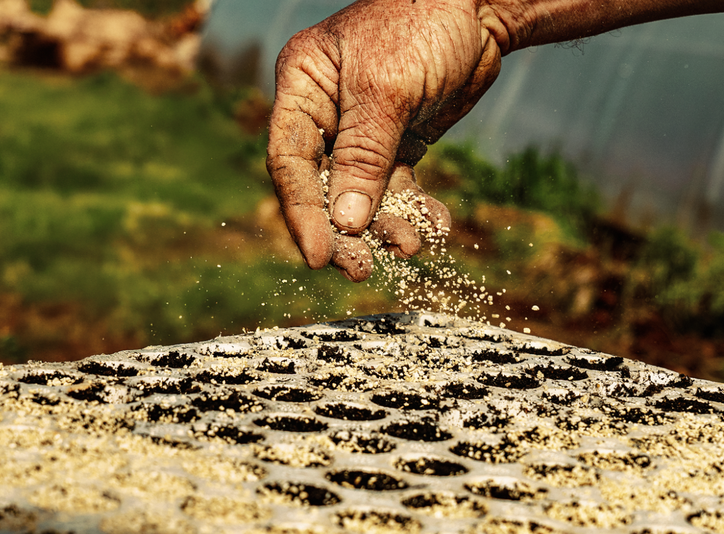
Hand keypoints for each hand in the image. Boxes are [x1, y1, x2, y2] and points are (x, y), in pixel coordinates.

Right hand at [266, 0, 503, 281]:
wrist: (482, 7)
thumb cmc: (422, 25)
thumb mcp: (385, 91)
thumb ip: (363, 157)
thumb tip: (346, 223)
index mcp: (303, 88)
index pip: (289, 160)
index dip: (301, 212)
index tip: (318, 256)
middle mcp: (325, 113)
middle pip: (321, 186)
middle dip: (343, 230)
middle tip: (360, 268)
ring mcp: (361, 131)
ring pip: (363, 194)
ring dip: (384, 226)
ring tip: (410, 247)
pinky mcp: (396, 143)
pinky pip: (398, 187)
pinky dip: (414, 210)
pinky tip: (434, 227)